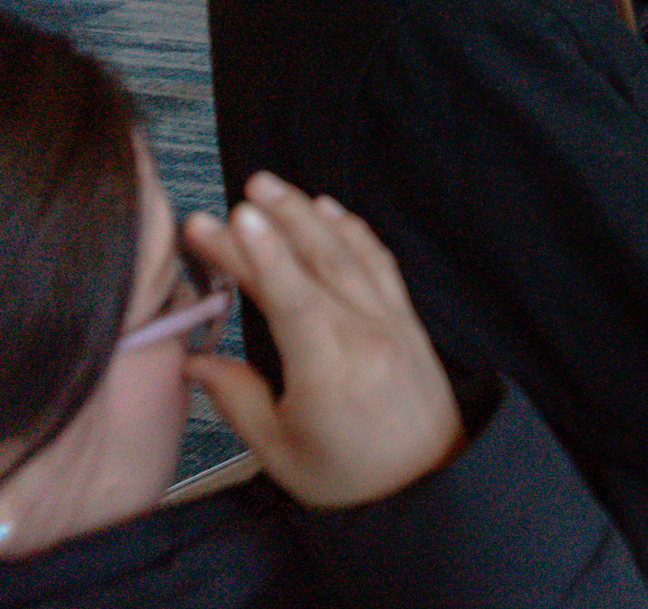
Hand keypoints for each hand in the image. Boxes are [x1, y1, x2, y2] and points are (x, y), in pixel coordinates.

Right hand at [181, 173, 464, 508]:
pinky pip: (379, 263)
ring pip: (349, 253)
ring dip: (310, 215)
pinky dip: (353, 231)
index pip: (289, 297)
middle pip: (315, 263)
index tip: (226, 218)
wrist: (429, 483)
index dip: (257, 255)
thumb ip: (235, 398)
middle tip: (240, 191)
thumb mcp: (279, 451)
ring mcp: (392, 321)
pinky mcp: (407, 320)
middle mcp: (366, 334)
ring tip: (272, 187)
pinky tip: (329, 211)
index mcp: (330, 367)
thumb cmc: (353, 478)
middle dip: (276, 221)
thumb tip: (194, 361)